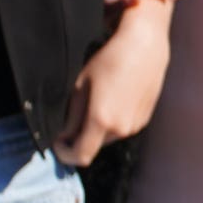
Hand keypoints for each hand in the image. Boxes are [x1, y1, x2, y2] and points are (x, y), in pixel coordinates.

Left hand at [56, 0, 170, 164]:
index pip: (80, 156)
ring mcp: (136, 125)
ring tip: (96, 101)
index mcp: (102, 121)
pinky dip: (113, 121)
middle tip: (73, 116)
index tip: (58, 141)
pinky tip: (113, 98)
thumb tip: (64, 135)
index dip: (65, 154)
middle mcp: (122, 129)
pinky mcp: (145, 118)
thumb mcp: (80, 86)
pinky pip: (123, 128)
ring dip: (97, 129)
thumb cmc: (109, 61)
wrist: (144, 46)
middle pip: (94, 146)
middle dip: (81, 137)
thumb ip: (71, 116)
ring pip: (109, 137)